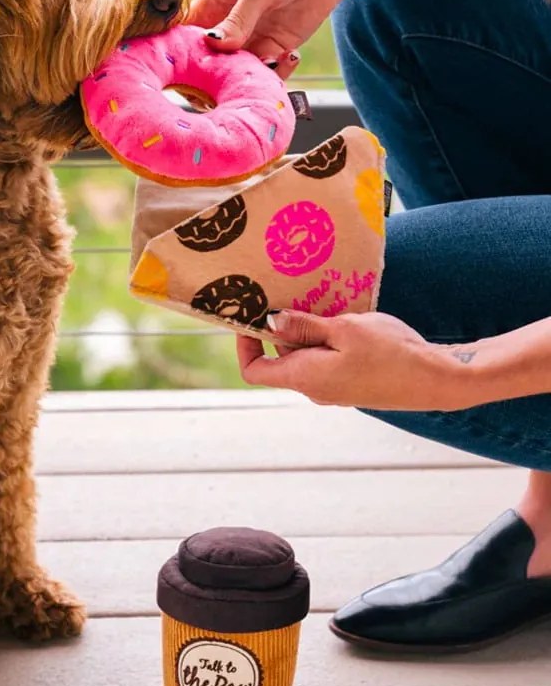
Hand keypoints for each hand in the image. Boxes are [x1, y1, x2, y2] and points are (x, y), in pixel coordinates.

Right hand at [188, 0, 352, 76]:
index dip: (181, 57)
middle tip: (238, 76)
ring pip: (233, 77)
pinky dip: (276, 76)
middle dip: (216, 78)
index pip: (183, 37)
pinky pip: (265, 77)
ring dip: (250, 78)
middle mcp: (222, 29)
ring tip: (273, 62)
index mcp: (209, 6)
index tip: (196, 69)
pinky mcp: (271, 53)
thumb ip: (239, 18)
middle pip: (204, 66)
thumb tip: (215, 44)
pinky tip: (291, 55)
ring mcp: (246, 44)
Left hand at [236, 310, 474, 411]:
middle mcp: (314, 389)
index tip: (251, 318)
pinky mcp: (352, 384)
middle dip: (281, 329)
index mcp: (304, 378)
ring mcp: (334, 389)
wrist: (439, 380)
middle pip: (280, 359)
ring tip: (321, 304)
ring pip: (306, 357)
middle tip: (288, 296)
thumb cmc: (391, 352)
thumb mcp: (344, 329)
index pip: (254, 370)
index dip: (246, 344)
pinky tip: (343, 318)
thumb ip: (304, 326)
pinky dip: (327, 340)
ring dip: (308, 332)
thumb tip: (270, 322)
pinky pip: (327, 360)